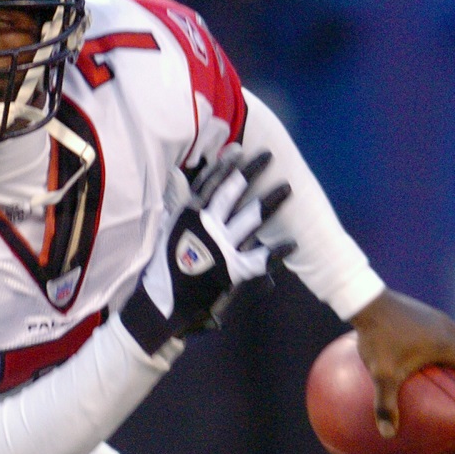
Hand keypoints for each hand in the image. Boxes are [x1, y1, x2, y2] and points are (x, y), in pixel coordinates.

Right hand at [120, 146, 293, 353]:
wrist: (162, 304)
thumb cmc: (163, 268)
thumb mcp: (168, 232)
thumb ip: (182, 209)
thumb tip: (181, 180)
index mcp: (188, 215)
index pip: (209, 183)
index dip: (225, 165)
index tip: (239, 150)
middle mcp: (206, 226)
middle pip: (232, 192)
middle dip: (251, 172)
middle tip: (269, 156)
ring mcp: (221, 247)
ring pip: (251, 217)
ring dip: (271, 201)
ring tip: (287, 188)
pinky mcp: (232, 269)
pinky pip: (261, 257)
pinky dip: (278, 251)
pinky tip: (293, 243)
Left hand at [346, 289, 454, 437]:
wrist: (367, 301)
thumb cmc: (377, 338)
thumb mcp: (380, 374)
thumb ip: (385, 405)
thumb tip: (388, 435)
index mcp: (448, 346)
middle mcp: (451, 330)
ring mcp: (441, 319)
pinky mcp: (429, 315)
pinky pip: (454, 335)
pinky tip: (443, 360)